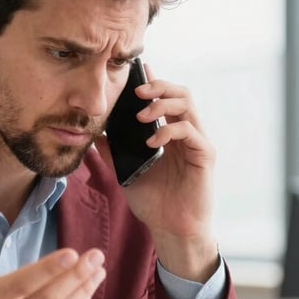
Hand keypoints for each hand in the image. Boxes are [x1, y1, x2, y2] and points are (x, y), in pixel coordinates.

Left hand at [99, 65, 217, 280]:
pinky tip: (152, 141)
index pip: (164, 99)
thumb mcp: (125, 172)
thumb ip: (113, 151)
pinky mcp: (204, 155)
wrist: (170, 229)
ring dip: (162, 103)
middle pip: (180, 93)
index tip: (137, 70)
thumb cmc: (153, 202)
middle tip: (137, 91)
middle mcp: (186, 134)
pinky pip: (189, 130)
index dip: (153, 82)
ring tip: (141, 113)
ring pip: (187, 104)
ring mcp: (197, 143)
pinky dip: (168, 130)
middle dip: (158, 85)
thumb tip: (94, 133)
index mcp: (169, 134)